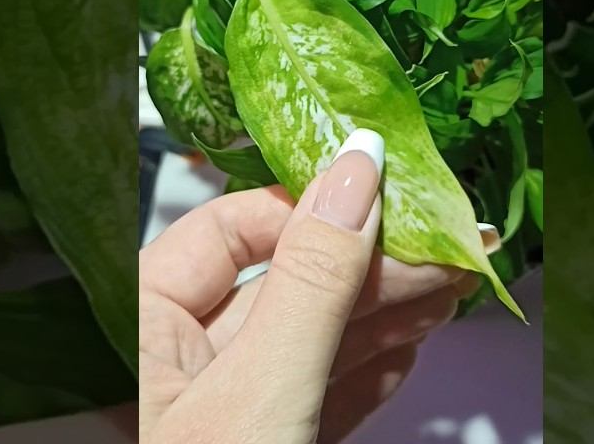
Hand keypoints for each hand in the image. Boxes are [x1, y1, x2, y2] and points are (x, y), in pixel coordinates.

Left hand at [140, 129, 481, 443]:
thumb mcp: (261, 388)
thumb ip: (312, 285)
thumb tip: (356, 177)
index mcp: (141, 324)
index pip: (231, 229)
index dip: (315, 206)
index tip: (390, 186)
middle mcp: (175, 361)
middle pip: (284, 283)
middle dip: (374, 267)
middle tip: (449, 247)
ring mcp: (220, 407)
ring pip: (311, 339)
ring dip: (387, 315)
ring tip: (451, 285)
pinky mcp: (261, 440)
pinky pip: (316, 393)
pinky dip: (367, 371)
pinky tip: (410, 345)